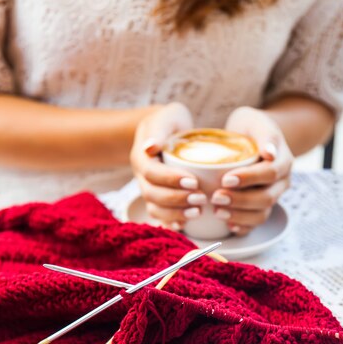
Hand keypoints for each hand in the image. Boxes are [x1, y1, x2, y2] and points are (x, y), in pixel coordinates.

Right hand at [130, 103, 206, 230]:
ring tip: (198, 212)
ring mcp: (149, 191)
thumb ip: (159, 129)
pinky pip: (161, 217)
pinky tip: (187, 225)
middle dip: (176, 199)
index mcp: (141, 158)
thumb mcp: (166, 118)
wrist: (163, 132)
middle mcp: (141, 177)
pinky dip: (172, 223)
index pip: (152, 172)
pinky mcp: (158, 201)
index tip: (193, 181)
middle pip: (152, 194)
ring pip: (155, 209)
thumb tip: (150, 146)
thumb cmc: (168, 122)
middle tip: (201, 198)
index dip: (170, 179)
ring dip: (175, 214)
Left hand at [211, 107, 292, 234]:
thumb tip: (269, 153)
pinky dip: (242, 228)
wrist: (250, 138)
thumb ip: (265, 134)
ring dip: (239, 217)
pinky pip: (255, 225)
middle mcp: (281, 183)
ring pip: (261, 215)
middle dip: (241, 201)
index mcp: (283, 162)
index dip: (249, 179)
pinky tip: (227, 226)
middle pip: (266, 198)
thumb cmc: (250, 128)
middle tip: (216, 198)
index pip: (270, 173)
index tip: (225, 179)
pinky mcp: (260, 209)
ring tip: (217, 211)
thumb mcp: (256, 122)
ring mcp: (271, 197)